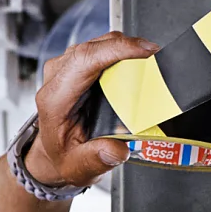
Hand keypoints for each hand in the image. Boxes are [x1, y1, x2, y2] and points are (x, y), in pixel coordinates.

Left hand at [26, 32, 158, 188]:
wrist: (54, 153)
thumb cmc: (64, 156)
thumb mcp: (79, 167)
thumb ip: (97, 158)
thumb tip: (117, 149)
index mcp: (55, 99)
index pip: (83, 61)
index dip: (116, 50)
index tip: (145, 51)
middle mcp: (57, 78)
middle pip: (94, 47)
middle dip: (128, 47)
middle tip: (156, 59)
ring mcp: (65, 68)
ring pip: (99, 44)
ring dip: (126, 50)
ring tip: (147, 65)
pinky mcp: (76, 65)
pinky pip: (101, 49)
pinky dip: (121, 53)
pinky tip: (134, 66)